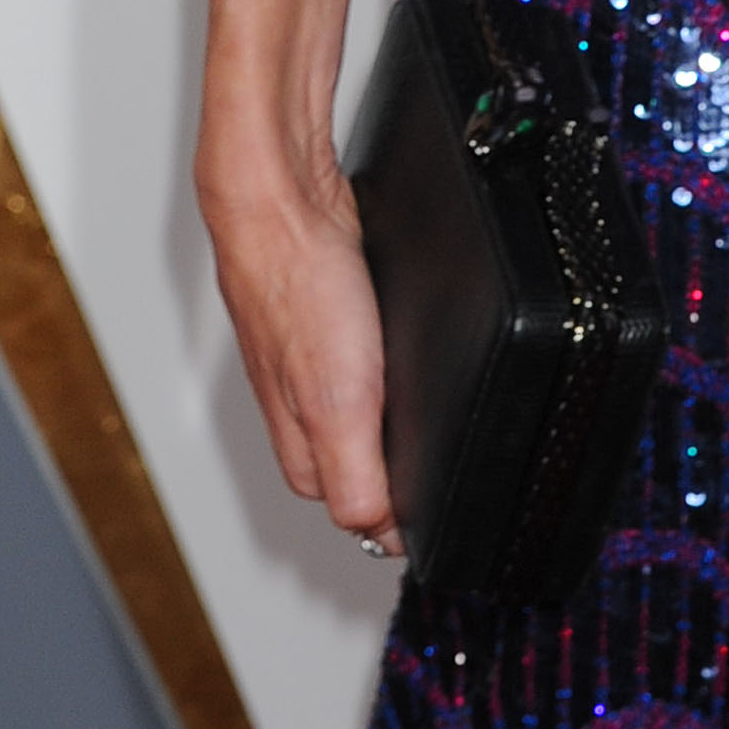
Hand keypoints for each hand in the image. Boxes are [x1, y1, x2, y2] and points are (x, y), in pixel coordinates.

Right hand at [199, 141, 398, 557]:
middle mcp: (302, 406)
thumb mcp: (338, 401)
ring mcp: (315, 360)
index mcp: (301, 442)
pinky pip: (367, 363)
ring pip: (360, 414)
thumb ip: (355, 474)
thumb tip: (379, 533)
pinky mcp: (333, 317)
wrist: (283, 195)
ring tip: (434, 434)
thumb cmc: (297, 286)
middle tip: (445, 479)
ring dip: (394, 427)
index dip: (398, 519)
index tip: (438, 523)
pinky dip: (392, 372)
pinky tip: (410, 360)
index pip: (353, 508)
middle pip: (356, 467)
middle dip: (397, 478)